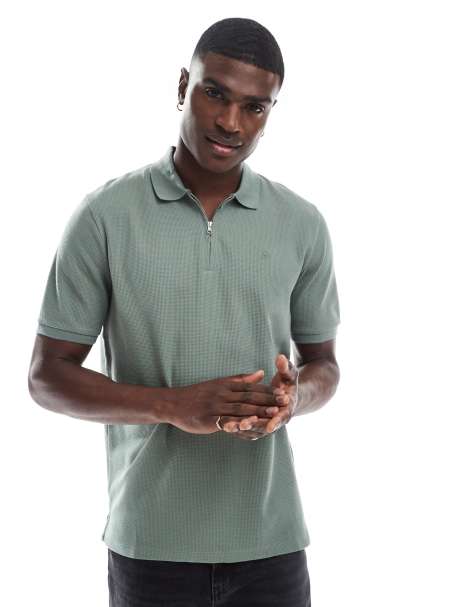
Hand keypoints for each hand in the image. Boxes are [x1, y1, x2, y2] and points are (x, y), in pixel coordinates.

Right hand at [165, 370, 279, 434]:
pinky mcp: (209, 419)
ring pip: (241, 408)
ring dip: (259, 410)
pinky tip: (250, 425)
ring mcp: (216, 406)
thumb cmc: (197, 394)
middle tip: (285, 402)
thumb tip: (261, 373)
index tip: (283, 392)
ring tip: (274, 413)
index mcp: (226, 385)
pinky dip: (239, 422)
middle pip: (249, 397)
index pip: (251, 387)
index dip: (268, 390)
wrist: (174, 403)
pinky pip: (226, 421)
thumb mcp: (219, 383)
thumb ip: (241, 380)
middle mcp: (222, 394)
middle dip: (268, 400)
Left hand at [222, 354, 298, 439]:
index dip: (275, 421)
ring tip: (229, 427)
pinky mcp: (257, 427)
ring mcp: (266, 426)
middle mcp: (277, 421)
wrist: (286, 396)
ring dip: (241, 429)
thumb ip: (285, 368)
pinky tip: (225, 426)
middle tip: (242, 424)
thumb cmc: (287, 383)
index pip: (282, 417)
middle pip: (265, 426)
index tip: (269, 425)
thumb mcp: (289, 375)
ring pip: (254, 431)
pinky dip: (237, 429)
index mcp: (288, 410)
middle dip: (253, 425)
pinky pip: (247, 431)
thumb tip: (280, 358)